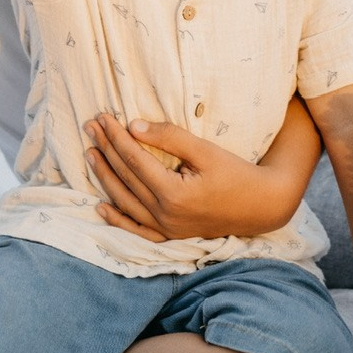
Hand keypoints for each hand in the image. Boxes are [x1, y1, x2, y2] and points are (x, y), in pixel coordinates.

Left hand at [84, 113, 282, 241]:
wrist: (262, 206)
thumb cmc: (236, 173)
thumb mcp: (205, 150)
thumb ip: (169, 138)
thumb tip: (133, 126)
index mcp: (173, 193)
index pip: (134, 159)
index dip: (116, 136)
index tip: (102, 117)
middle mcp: (165, 215)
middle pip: (125, 177)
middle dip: (106, 149)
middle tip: (90, 126)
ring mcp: (167, 228)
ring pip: (125, 201)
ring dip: (105, 176)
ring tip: (90, 153)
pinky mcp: (171, 235)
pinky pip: (137, 230)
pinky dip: (118, 219)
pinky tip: (100, 206)